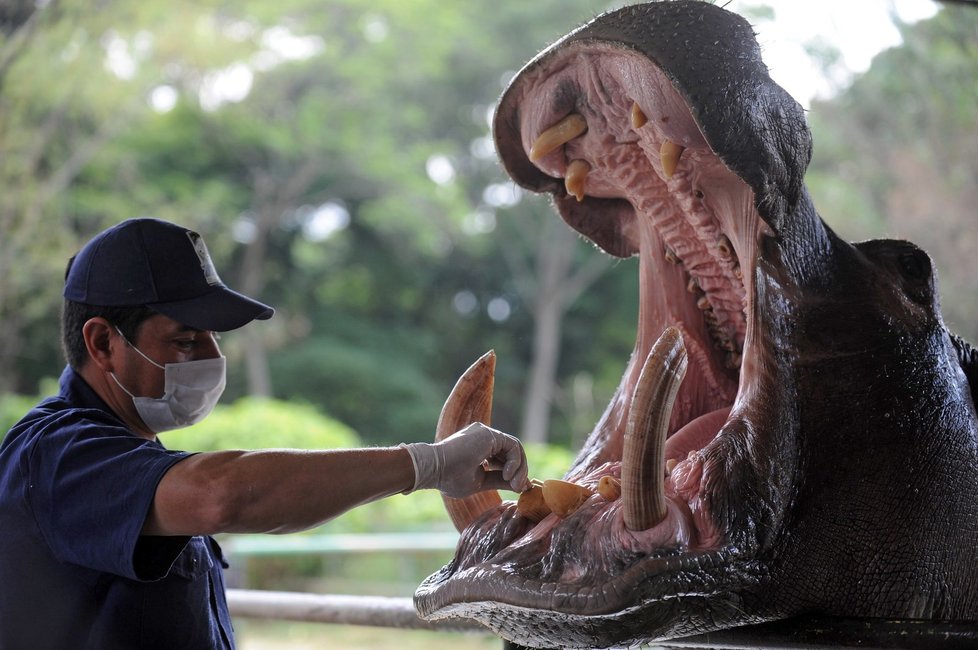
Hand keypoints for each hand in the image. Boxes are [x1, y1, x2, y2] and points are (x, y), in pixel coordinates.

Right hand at [401, 422, 529, 497]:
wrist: (433, 469)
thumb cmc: (449, 478)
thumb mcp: (480, 482)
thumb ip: (499, 480)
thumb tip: (519, 486)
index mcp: (480, 447)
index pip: (505, 457)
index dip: (515, 472)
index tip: (518, 488)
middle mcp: (484, 436)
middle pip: (512, 451)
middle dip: (520, 471)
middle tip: (520, 488)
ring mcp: (486, 433)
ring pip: (515, 448)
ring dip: (519, 468)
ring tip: (514, 485)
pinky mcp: (488, 434)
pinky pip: (512, 446)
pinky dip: (515, 461)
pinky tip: (507, 475)